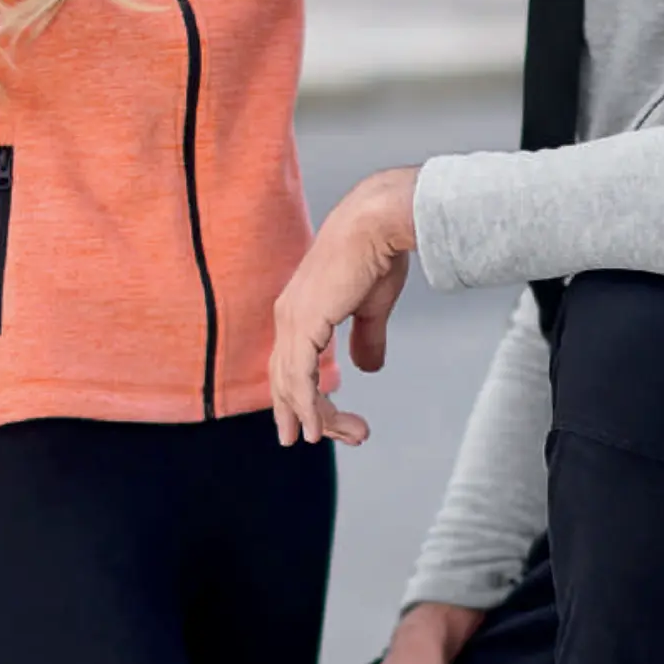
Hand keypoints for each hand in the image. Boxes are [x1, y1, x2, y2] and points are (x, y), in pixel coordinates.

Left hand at [271, 167, 418, 446]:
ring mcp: (292, 321)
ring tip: (340, 438)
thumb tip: (368, 368)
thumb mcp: (372, 307)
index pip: (291, 365)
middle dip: (302, 414)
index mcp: (299, 310)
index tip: (314, 425)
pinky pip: (299, 379)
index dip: (300, 397)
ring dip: (316, 417)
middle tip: (318, 441)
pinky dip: (307, 407)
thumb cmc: (376, 254)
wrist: (378, 223)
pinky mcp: (303, 325)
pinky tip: (318, 429)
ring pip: (292, 386)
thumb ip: (367, 338)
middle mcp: (288, 317)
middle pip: (286, 380)